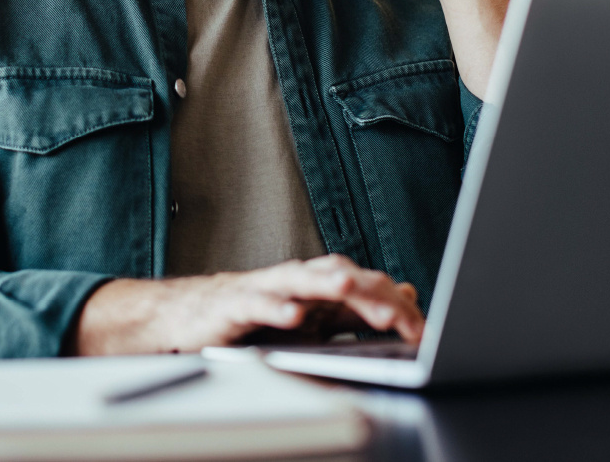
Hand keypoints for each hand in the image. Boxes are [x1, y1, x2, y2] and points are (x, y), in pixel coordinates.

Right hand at [69, 255, 424, 354]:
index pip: (365, 289)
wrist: (187, 317)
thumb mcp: (312, 320)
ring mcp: (265, 289)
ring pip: (301, 280)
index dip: (394, 307)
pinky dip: (275, 308)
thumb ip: (356, 310)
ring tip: (349, 290)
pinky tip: (292, 316)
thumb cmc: (252, 318)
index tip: (423, 331)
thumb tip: (405, 294)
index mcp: (318, 287)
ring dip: (326, 284)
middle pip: (340, 278)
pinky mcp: (234, 305)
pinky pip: (257, 305)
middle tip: (401, 317)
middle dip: (371, 296)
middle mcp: (296, 281)